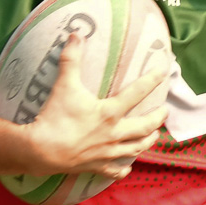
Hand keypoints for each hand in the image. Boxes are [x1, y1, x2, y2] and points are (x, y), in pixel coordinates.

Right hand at [20, 34, 169, 179]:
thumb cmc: (54, 117)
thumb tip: (76, 34)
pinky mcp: (97, 166)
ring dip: (147, 142)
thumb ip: (71, 59)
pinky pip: (116, 170)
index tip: (164, 73)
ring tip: (154, 136)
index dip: (152, 80)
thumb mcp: (64, 85)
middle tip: (165, 112)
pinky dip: (123, 168)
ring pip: (136, 149)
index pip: (137, 92)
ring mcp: (107, 152)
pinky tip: (127, 167)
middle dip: (158, 118)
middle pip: (145, 127)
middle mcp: (114, 133)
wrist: (40, 150)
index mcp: (110, 112)